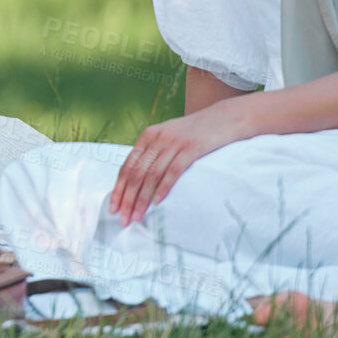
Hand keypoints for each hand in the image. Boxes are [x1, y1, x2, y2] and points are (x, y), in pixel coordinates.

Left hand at [107, 98, 254, 224]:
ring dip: (142, 199)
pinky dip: (163, 188)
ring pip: (151, 175)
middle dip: (127, 199)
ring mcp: (174, 142)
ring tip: (137, 217)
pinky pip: (172, 171)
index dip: (118, 189)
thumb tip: (138, 179)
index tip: (112, 208)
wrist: (225, 118)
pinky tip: (158, 202)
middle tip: (122, 219)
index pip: (127, 166)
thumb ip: (154, 152)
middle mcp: (158, 138)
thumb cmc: (196, 132)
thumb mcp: (169, 136)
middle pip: (136, 173)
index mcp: (148, 136)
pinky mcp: (192, 148)